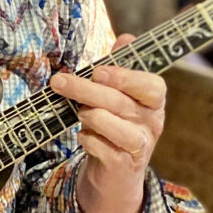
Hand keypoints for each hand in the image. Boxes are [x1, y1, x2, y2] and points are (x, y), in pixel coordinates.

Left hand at [50, 34, 167, 212]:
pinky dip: (86, 139)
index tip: (97, 71)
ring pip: (108, 123)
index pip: (151, 86)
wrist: (117, 174)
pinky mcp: (122, 165)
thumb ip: (122, 67)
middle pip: (118, 101)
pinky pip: (100, 147)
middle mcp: (152, 123)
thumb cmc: (117, 125)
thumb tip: (126, 38)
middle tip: (59, 81)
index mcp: (154, 101)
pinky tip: (84, 137)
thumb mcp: (121, 95)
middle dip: (84, 89)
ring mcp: (139, 145)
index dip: (125, 77)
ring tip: (82, 116)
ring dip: (87, 116)